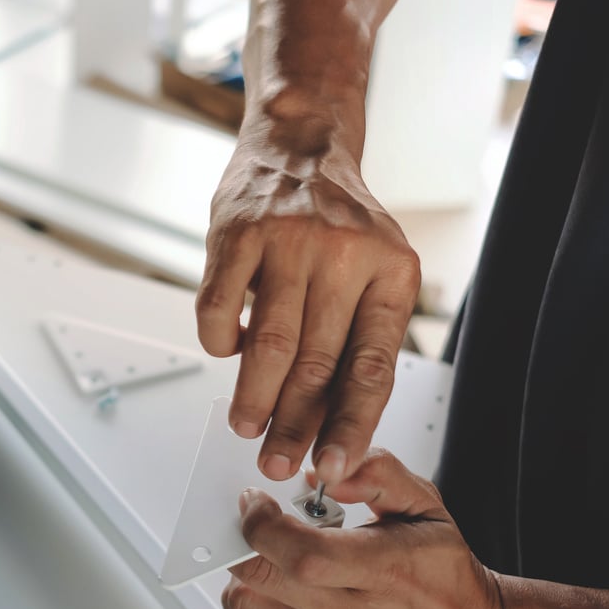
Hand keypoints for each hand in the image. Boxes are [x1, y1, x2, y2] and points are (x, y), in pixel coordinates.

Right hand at [197, 133, 419, 484]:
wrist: (300, 143)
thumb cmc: (336, 221)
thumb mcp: (372, 272)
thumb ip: (354, 338)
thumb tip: (327, 422)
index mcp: (390, 272)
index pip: (372, 367)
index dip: (351, 424)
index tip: (334, 465)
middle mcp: (345, 254)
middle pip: (315, 363)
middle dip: (292, 424)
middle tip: (276, 461)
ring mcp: (289, 240)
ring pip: (268, 342)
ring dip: (252, 396)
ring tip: (245, 426)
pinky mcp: (238, 232)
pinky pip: (218, 307)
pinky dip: (219, 342)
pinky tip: (226, 352)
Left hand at [222, 449, 504, 608]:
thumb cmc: (446, 575)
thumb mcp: (426, 506)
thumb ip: (378, 475)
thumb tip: (327, 471)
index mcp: (384, 572)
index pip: (302, 554)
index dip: (263, 522)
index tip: (258, 501)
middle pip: (262, 578)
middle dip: (244, 539)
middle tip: (258, 521)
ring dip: (240, 572)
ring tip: (263, 554)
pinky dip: (244, 606)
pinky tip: (266, 585)